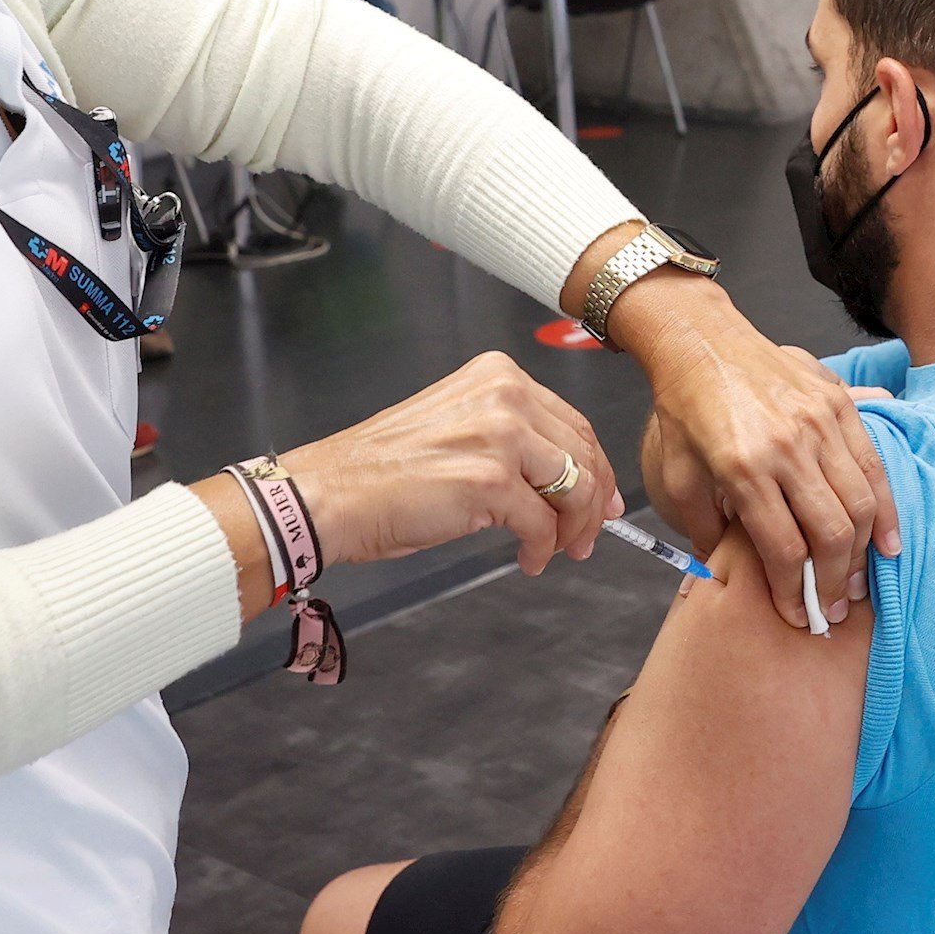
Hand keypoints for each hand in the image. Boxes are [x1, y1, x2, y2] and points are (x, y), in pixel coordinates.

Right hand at [281, 353, 618, 580]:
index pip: (573, 422)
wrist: (332, 493)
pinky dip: (542, 549)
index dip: (595, 467)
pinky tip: (528, 559)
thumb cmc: (384, 470)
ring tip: (558, 551)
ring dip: (572, 529)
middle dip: (592, 504)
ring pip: (574, 488)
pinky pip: (542, 524)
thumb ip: (513, 438)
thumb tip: (572, 476)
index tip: (602, 499)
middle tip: (585, 537)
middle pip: (582, 454)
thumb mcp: (458, 427)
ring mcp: (500, 436)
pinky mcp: (491, 480)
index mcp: (497, 374)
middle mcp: (504, 394)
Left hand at [602, 268, 898, 631]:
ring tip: (854, 585)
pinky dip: (886, 509)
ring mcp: (819, 421)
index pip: (782, 547)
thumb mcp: (675, 476)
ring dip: (862, 554)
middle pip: (830, 532)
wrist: (702, 342)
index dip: (793, 591)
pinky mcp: (838, 403)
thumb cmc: (684, 412)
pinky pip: (874, 466)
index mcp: (742, 466)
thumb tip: (728, 574)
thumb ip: (703, 530)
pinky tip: (887, 542)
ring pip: (861, 504)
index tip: (797, 616)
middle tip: (832, 611)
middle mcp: (787, 445)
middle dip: (833, 583)